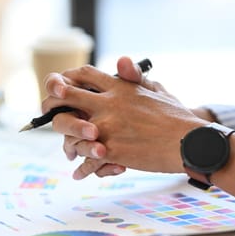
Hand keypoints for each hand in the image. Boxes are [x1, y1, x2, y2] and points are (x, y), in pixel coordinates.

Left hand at [42, 56, 206, 178]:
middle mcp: (108, 103)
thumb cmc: (176, 115)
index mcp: (119, 87)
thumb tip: (121, 61)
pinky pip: (87, 159)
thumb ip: (134, 76)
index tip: (58, 84)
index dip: (66, 77)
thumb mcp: (156, 89)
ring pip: (70, 130)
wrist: (188, 141)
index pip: (83, 74)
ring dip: (66, 141)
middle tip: (45, 110)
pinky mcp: (111, 150)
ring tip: (68, 151)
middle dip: (50, 101)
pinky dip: (82, 169)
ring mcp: (107, 127)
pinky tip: (78, 174)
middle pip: (65, 96)